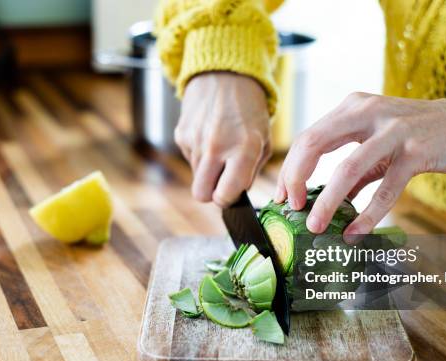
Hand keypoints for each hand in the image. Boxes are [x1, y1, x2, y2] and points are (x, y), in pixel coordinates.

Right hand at [176, 72, 270, 205]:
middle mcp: (217, 147)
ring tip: (220, 148)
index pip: (224, 195)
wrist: (225, 75)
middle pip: (201, 195)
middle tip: (221, 180)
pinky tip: (209, 136)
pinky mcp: (181, 134)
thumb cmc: (249, 111)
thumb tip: (235, 194)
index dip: (227, 199)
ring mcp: (196, 140)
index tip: (231, 192)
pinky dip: (199, 154)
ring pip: (195, 177)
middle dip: (210, 193)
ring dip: (207, 170)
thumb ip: (251, 171)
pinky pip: (189, 158)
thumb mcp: (263, 141)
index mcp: (244, 149)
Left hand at [275, 92, 445, 240]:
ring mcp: (393, 130)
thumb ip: (353, 172)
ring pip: (347, 169)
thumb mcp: (377, 145)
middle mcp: (367, 112)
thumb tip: (324, 203)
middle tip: (291, 208)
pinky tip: (355, 232)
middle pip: (314, 144)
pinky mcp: (416, 152)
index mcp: (352, 108)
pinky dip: (367, 214)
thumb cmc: (417, 134)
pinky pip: (385, 189)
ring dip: (326, 202)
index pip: (308, 137)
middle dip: (295, 179)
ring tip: (316, 226)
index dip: (290, 169)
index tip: (283, 196)